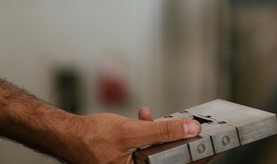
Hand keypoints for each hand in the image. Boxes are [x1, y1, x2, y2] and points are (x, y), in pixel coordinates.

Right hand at [57, 108, 201, 163]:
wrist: (68, 133)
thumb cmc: (90, 138)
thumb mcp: (132, 131)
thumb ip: (163, 131)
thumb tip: (189, 129)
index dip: (195, 157)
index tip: (209, 144)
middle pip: (169, 158)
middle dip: (176, 140)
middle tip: (186, 126)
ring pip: (158, 150)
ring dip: (160, 133)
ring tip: (153, 118)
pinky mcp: (130, 158)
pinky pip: (146, 146)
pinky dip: (148, 132)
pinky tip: (143, 118)